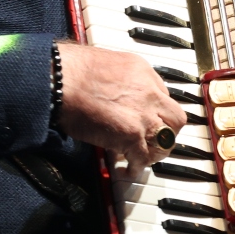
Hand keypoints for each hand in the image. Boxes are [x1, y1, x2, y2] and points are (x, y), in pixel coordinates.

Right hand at [55, 41, 187, 170]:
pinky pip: (143, 158)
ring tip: (144, 158)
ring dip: (157, 151)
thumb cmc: (69, 70)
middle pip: (175, 118)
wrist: (59, 80)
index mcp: (142, 72)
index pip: (162, 95)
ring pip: (166, 140)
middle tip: (154, 139)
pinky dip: (137, 167)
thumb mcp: (104, 63)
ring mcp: (143, 115)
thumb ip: (117, 79)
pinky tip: (128, 170)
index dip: (155, 110)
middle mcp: (149, 93)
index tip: (146, 118)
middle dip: (167, 131)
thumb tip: (112, 93)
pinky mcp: (131, 135)